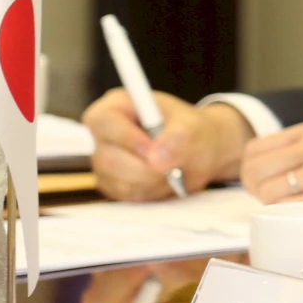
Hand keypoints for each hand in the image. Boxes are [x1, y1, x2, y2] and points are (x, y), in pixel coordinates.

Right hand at [84, 89, 247, 200]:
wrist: (199, 151)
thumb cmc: (193, 130)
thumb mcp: (194, 126)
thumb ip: (179, 137)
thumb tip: (157, 158)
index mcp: (116, 106)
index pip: (102, 121)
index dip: (126, 137)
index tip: (153, 148)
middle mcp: (104, 134)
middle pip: (109, 159)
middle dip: (147, 167)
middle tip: (175, 165)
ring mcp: (104, 161)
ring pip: (120, 181)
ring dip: (153, 181)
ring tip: (175, 169)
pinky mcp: (112, 184)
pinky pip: (127, 195)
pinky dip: (152, 191)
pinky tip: (166, 180)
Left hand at [240, 119, 302, 221]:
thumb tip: (269, 172)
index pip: (257, 148)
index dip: (251, 170)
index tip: (264, 182)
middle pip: (255, 169)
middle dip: (254, 189)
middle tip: (272, 200)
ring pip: (268, 192)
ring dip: (271, 206)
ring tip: (292, 210)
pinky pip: (289, 211)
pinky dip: (288, 218)